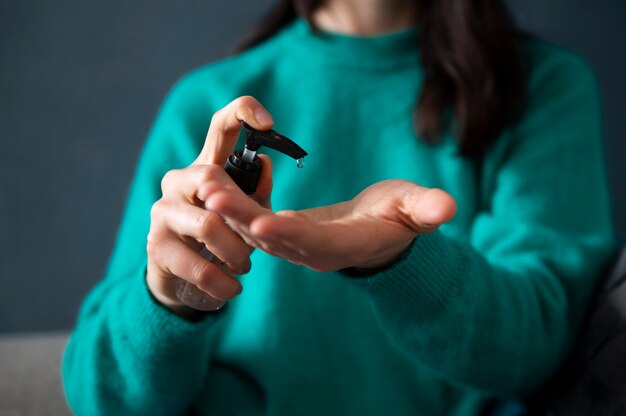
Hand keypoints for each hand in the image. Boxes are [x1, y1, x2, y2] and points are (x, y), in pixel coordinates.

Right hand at [146, 96, 274, 315]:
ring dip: (235, 254)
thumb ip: (257, 190)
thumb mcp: (244, 213)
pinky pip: (198, 266)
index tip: (268, 122)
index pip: (220, 126)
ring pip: (208, 225)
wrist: (179, 276)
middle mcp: (178, 181)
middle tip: (254, 243)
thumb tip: (266, 162)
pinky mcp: (156, 245)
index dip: (242, 112)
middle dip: (240, 213)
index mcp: (206, 167)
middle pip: (210, 177)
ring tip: (244, 270)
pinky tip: (230, 290)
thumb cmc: (220, 237)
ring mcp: (163, 211)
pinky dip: (222, 283)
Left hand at [203, 179, 456, 272]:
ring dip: (230, 211)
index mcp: (346, 247)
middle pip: (275, 238)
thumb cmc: (401, 218)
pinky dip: (235, 206)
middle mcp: (314, 252)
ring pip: (257, 231)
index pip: (315, 244)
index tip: (262, 223)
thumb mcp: (417, 209)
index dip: (290, 235)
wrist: (380, 234)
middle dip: (243, 219)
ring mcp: (296, 246)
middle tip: (211, 196)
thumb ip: (428, 209)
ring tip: (203, 185)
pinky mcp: (285, 234)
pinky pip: (255, 221)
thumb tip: (449, 208)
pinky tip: (213, 185)